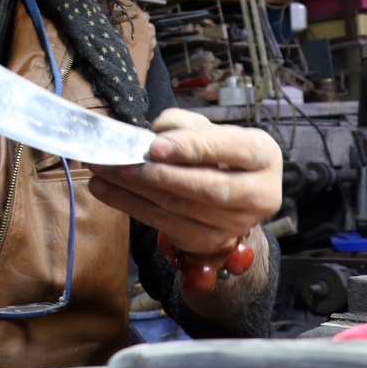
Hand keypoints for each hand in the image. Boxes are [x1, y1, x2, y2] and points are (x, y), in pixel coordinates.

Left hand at [87, 108, 281, 254]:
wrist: (230, 197)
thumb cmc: (215, 154)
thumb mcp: (206, 129)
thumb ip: (183, 125)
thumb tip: (156, 136)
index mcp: (264, 156)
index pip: (230, 149)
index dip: (192, 148)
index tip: (154, 146)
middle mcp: (260, 194)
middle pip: (206, 186)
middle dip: (158, 174)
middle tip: (120, 160)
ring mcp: (236, 224)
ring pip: (179, 206)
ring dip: (134, 188)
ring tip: (102, 169)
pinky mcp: (209, 242)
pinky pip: (164, 223)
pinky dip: (130, 204)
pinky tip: (104, 189)